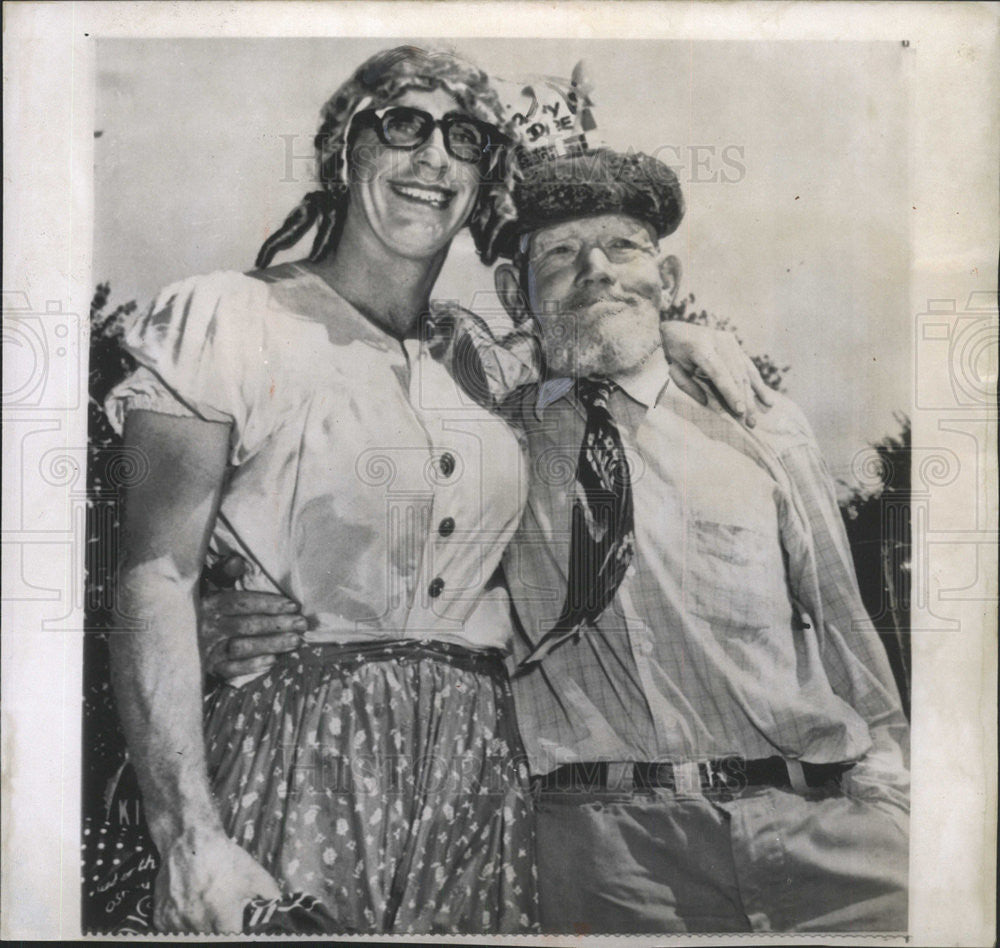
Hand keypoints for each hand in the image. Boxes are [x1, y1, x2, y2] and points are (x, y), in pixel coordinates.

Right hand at [153, 825, 281, 932]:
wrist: (189, 841)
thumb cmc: (224, 858)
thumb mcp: (254, 873)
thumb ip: (270, 894)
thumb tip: (278, 908)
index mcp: (222, 912)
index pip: (232, 939)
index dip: (238, 936)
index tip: (239, 929)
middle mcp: (197, 921)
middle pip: (211, 939)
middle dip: (220, 932)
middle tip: (223, 920)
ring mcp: (176, 921)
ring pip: (192, 937)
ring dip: (201, 930)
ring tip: (208, 914)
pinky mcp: (161, 918)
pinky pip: (174, 932)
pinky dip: (183, 927)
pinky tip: (191, 912)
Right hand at [199, 554, 304, 680]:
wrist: (164, 641)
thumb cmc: (192, 609)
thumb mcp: (202, 587)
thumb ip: (222, 574)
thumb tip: (238, 562)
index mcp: (207, 603)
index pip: (241, 602)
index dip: (268, 603)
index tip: (293, 605)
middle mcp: (206, 626)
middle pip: (247, 625)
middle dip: (278, 624)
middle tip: (302, 624)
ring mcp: (206, 649)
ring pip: (242, 647)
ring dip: (271, 644)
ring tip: (295, 641)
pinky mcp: (206, 668)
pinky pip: (231, 670)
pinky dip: (252, 666)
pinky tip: (272, 661)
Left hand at [660, 320, 772, 425]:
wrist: (677, 327)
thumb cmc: (673, 353)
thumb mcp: (674, 369)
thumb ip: (688, 386)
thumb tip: (706, 403)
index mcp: (699, 348)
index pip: (719, 373)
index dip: (731, 392)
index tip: (740, 410)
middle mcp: (718, 341)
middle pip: (736, 374)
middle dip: (745, 399)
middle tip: (751, 421)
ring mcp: (728, 340)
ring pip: (744, 370)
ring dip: (754, 393)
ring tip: (763, 411)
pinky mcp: (733, 342)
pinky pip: (747, 364)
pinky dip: (756, 381)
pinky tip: (765, 397)